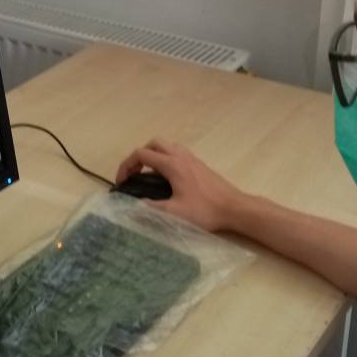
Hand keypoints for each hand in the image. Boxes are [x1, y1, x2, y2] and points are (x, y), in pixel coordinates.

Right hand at [115, 138, 246, 231]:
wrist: (234, 207)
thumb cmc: (205, 210)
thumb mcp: (174, 213)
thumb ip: (151, 208)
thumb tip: (134, 205)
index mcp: (172, 164)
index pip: (141, 155)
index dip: (126, 166)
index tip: (122, 182)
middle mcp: (180, 156)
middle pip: (153, 144)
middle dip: (138, 156)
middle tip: (134, 174)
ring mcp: (191, 158)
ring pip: (166, 145)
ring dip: (152, 155)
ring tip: (147, 175)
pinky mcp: (199, 164)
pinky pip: (176, 152)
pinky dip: (165, 158)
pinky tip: (167, 177)